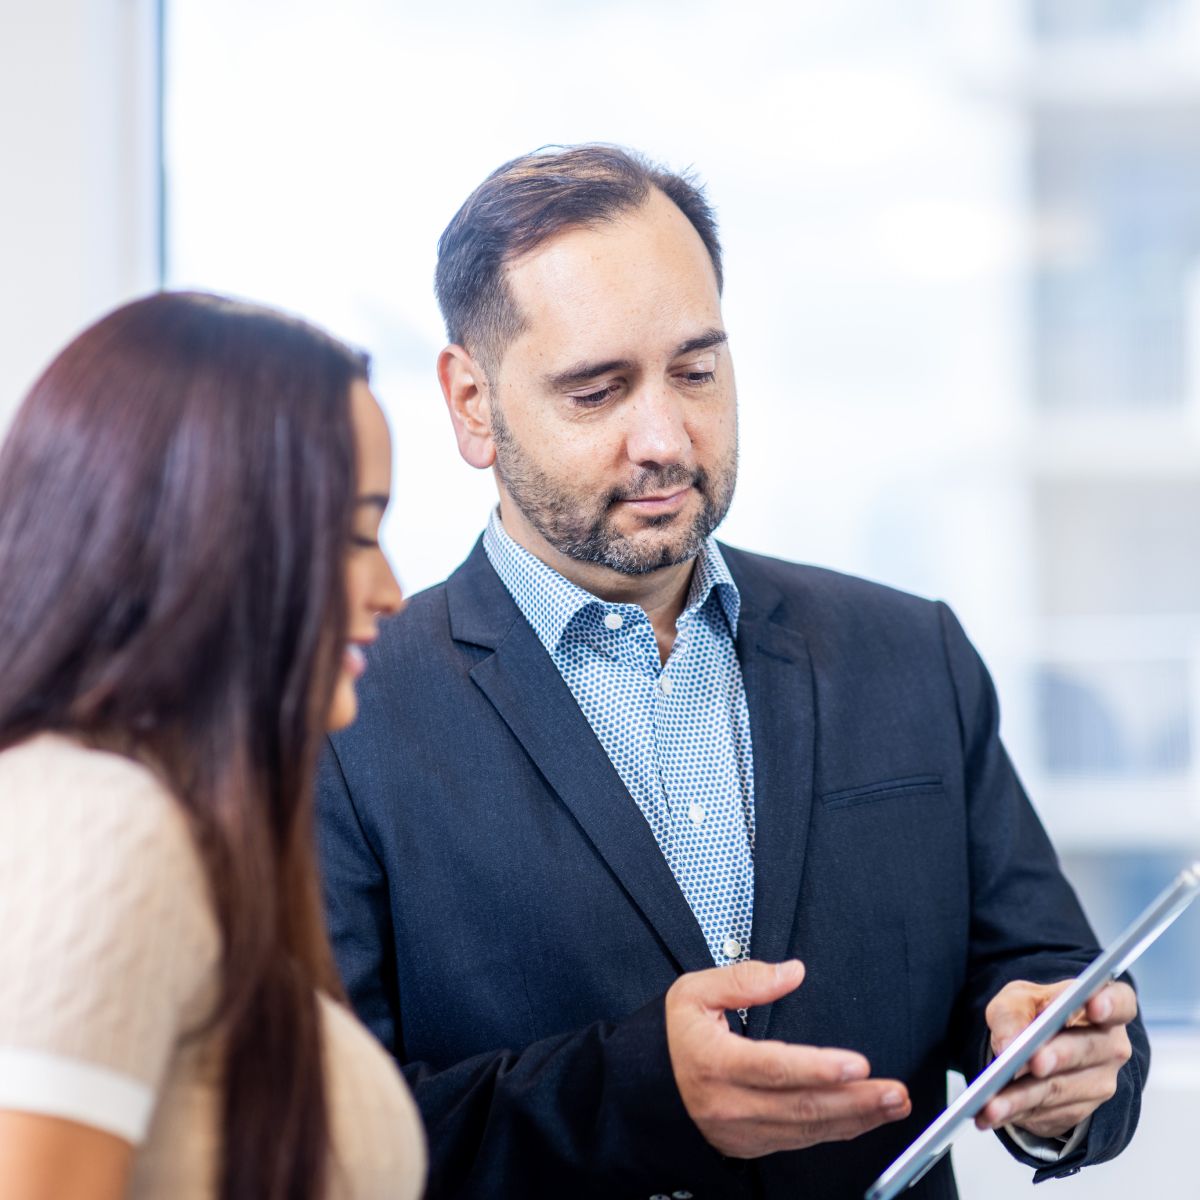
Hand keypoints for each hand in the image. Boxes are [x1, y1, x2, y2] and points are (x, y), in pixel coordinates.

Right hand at [665, 959, 910, 1157]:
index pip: (775, 1068)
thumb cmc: (671, 1037)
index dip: (820, 1068)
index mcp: (714, 1062)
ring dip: (856, 1119)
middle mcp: (730, 1104)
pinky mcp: (751, 1145)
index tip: (858, 1064)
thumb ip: (743, 978)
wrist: (643, 1088)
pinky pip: (800, 1141)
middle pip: (802, 1107)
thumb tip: (792, 972)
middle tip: (895, 1092)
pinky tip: (862, 1118)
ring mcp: (741, 1131)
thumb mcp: (693, 992)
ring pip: (807, 1130)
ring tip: (892, 1104)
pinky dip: (836, 1131)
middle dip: (856, 1101)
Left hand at [976, 979, 1135, 1138]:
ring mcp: (1100, 1082)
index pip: (1121, 1002)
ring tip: (992, 1103)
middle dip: (1059, 1056)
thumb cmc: (1033, 1014)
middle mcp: (1110, 1046)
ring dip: (1025, 1097)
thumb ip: (1010, 1015)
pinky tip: (995, 1113)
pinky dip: (1019, 1113)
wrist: (1032, 1047)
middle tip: (1033, 1061)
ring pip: (1062, 1088)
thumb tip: (1009, 1045)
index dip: (1112, 1004)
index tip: (1094, 1005)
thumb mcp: (1015, 1001)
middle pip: (1089, 1049)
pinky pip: (1050, 1112)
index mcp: (1102, 1005)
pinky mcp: (1082, 1110)